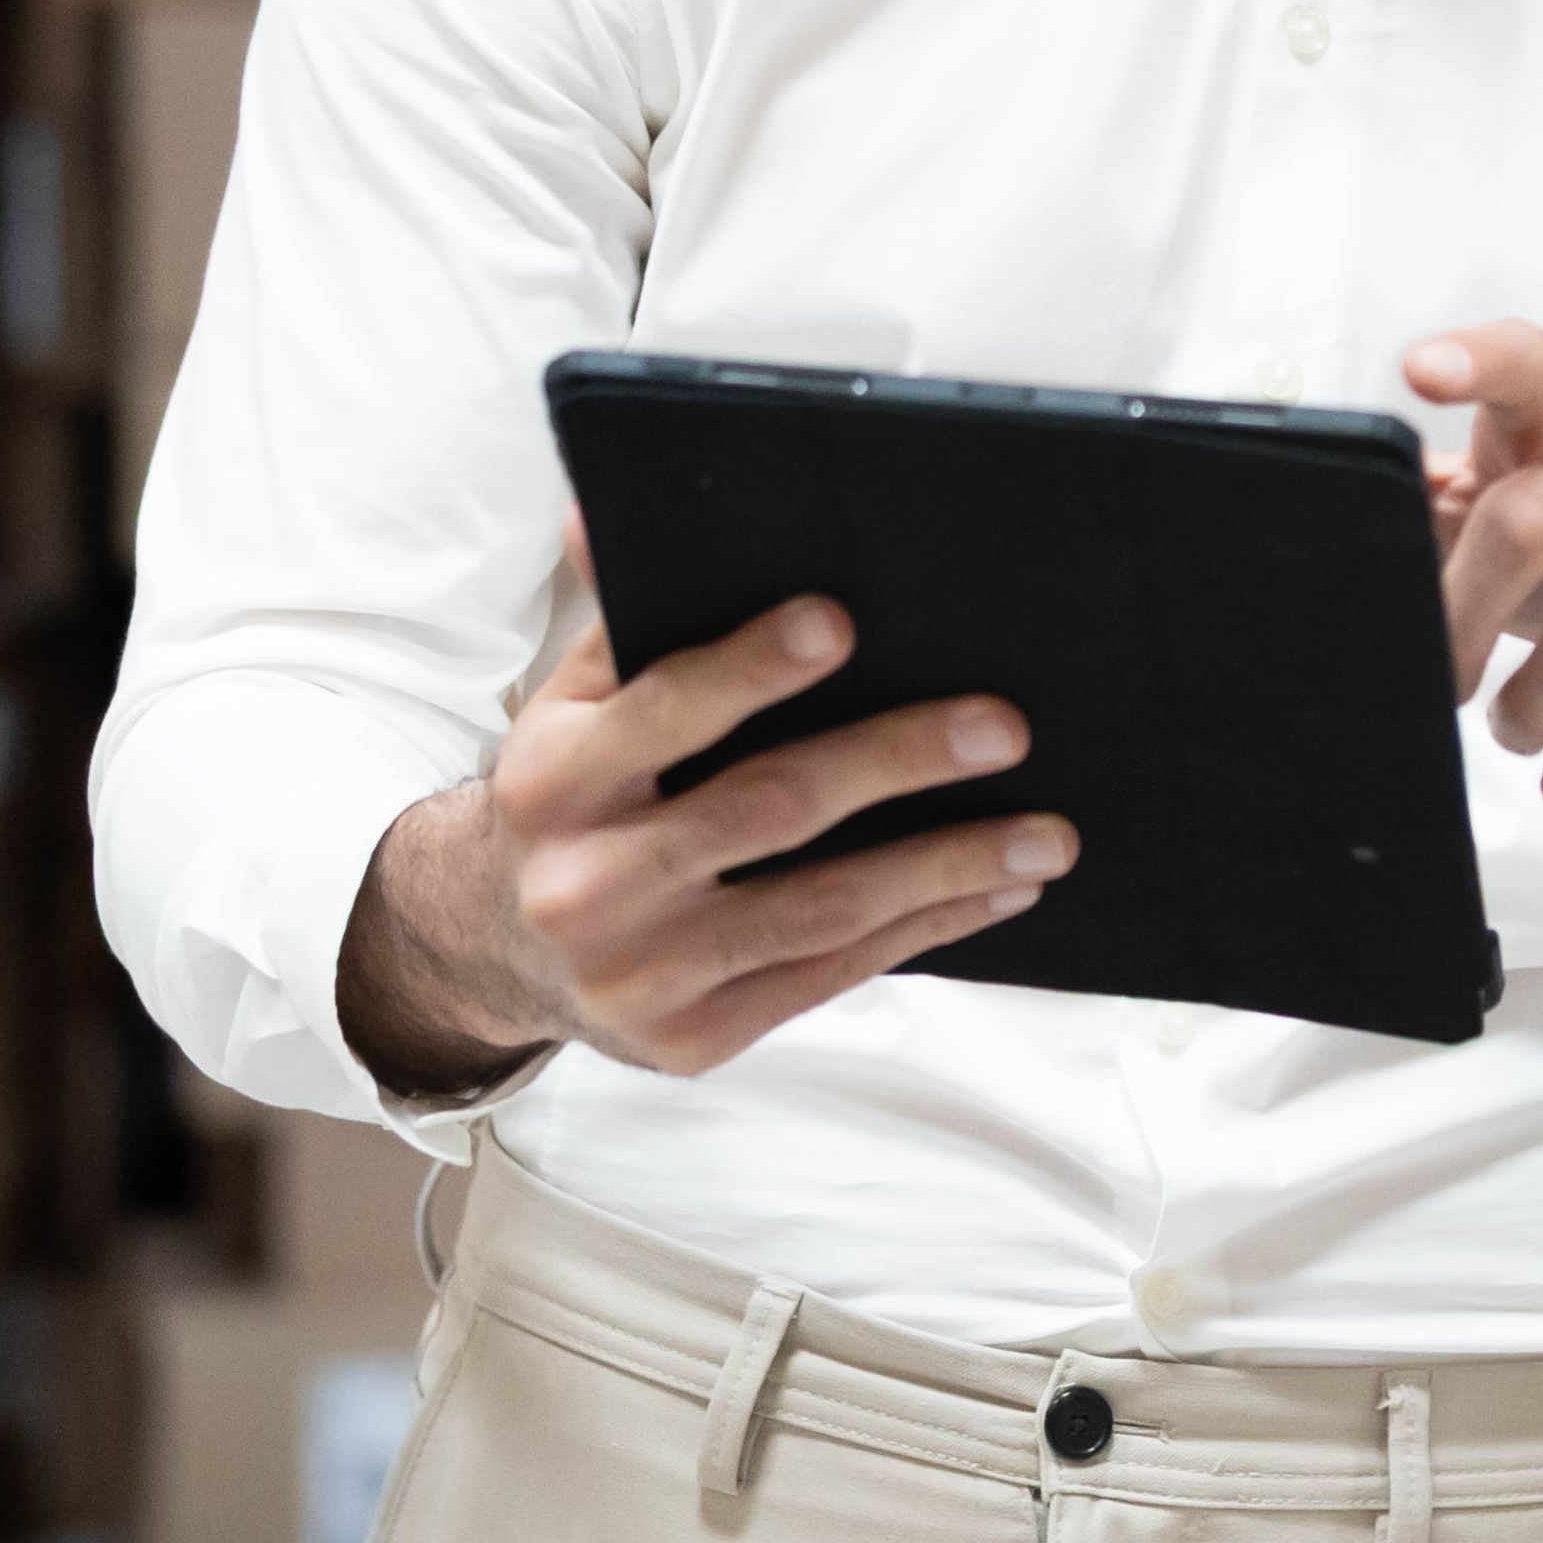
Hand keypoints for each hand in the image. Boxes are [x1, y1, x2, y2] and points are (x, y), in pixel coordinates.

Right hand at [336, 531, 1071, 1090]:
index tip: (843, 621)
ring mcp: (642, 971)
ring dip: (946, 866)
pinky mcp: (694, 1038)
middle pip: (765, 809)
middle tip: (1004, 727)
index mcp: (555, 777)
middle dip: (896, 762)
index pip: (666, 709)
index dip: (753, 667)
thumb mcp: (569, 705)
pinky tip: (1002, 891)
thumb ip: (618, 613)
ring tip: (1047, 834)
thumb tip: (608, 505)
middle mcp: (588, 880)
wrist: (495, 947)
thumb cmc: (573, 797)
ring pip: (818, 909)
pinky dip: (926, 929)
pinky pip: (830, 975)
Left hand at [1404, 318, 1542, 825]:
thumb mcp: (1526, 525)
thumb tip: (1352, 533)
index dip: (1475, 362)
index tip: (1419, 370)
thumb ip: (1444, 518)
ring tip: (1513, 731)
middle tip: (1443, 680)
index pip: (1528, 363)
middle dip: (1463, 616)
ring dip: (1536, 697)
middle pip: (1531, 517)